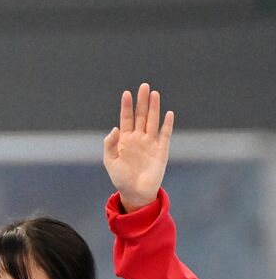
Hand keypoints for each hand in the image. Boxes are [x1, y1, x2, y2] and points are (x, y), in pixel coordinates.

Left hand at [103, 83, 173, 211]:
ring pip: (153, 121)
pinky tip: (168, 113)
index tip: (126, 93)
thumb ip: (110, 144)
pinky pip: (165, 135)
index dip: (126, 106)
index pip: (126, 118)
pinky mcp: (161, 150)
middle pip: (141, 115)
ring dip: (154, 108)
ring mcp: (150, 143)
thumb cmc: (120, 178)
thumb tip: (115, 128)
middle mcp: (138, 138)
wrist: (135, 192)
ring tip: (154, 94)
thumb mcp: (110, 161)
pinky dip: (167, 124)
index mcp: (125, 140)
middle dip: (142, 101)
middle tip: (144, 86)